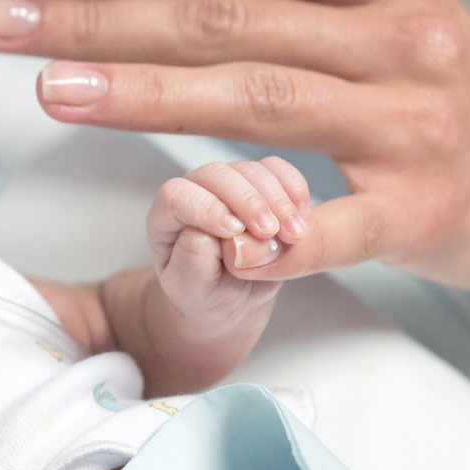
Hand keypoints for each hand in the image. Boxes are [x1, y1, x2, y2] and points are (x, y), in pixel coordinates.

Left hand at [0, 0, 469, 289]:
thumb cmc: (444, 90)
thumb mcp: (381, 12)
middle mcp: (397, 36)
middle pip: (226, 19)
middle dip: (99, 19)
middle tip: (1, 23)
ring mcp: (414, 124)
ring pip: (259, 101)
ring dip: (144, 95)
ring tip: (51, 92)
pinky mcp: (428, 210)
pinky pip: (331, 225)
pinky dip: (265, 232)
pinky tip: (198, 235)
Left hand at [149, 158, 309, 331]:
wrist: (231, 299)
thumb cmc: (205, 294)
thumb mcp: (192, 289)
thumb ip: (194, 260)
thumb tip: (210, 233)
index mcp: (167, 218)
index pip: (176, 196)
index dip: (206, 208)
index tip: (234, 232)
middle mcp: (195, 193)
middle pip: (216, 174)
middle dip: (248, 201)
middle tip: (271, 233)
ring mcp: (228, 186)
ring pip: (250, 170)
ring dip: (277, 199)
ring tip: (294, 235)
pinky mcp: (259, 185)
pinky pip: (277, 169)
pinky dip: (294, 188)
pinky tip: (302, 216)